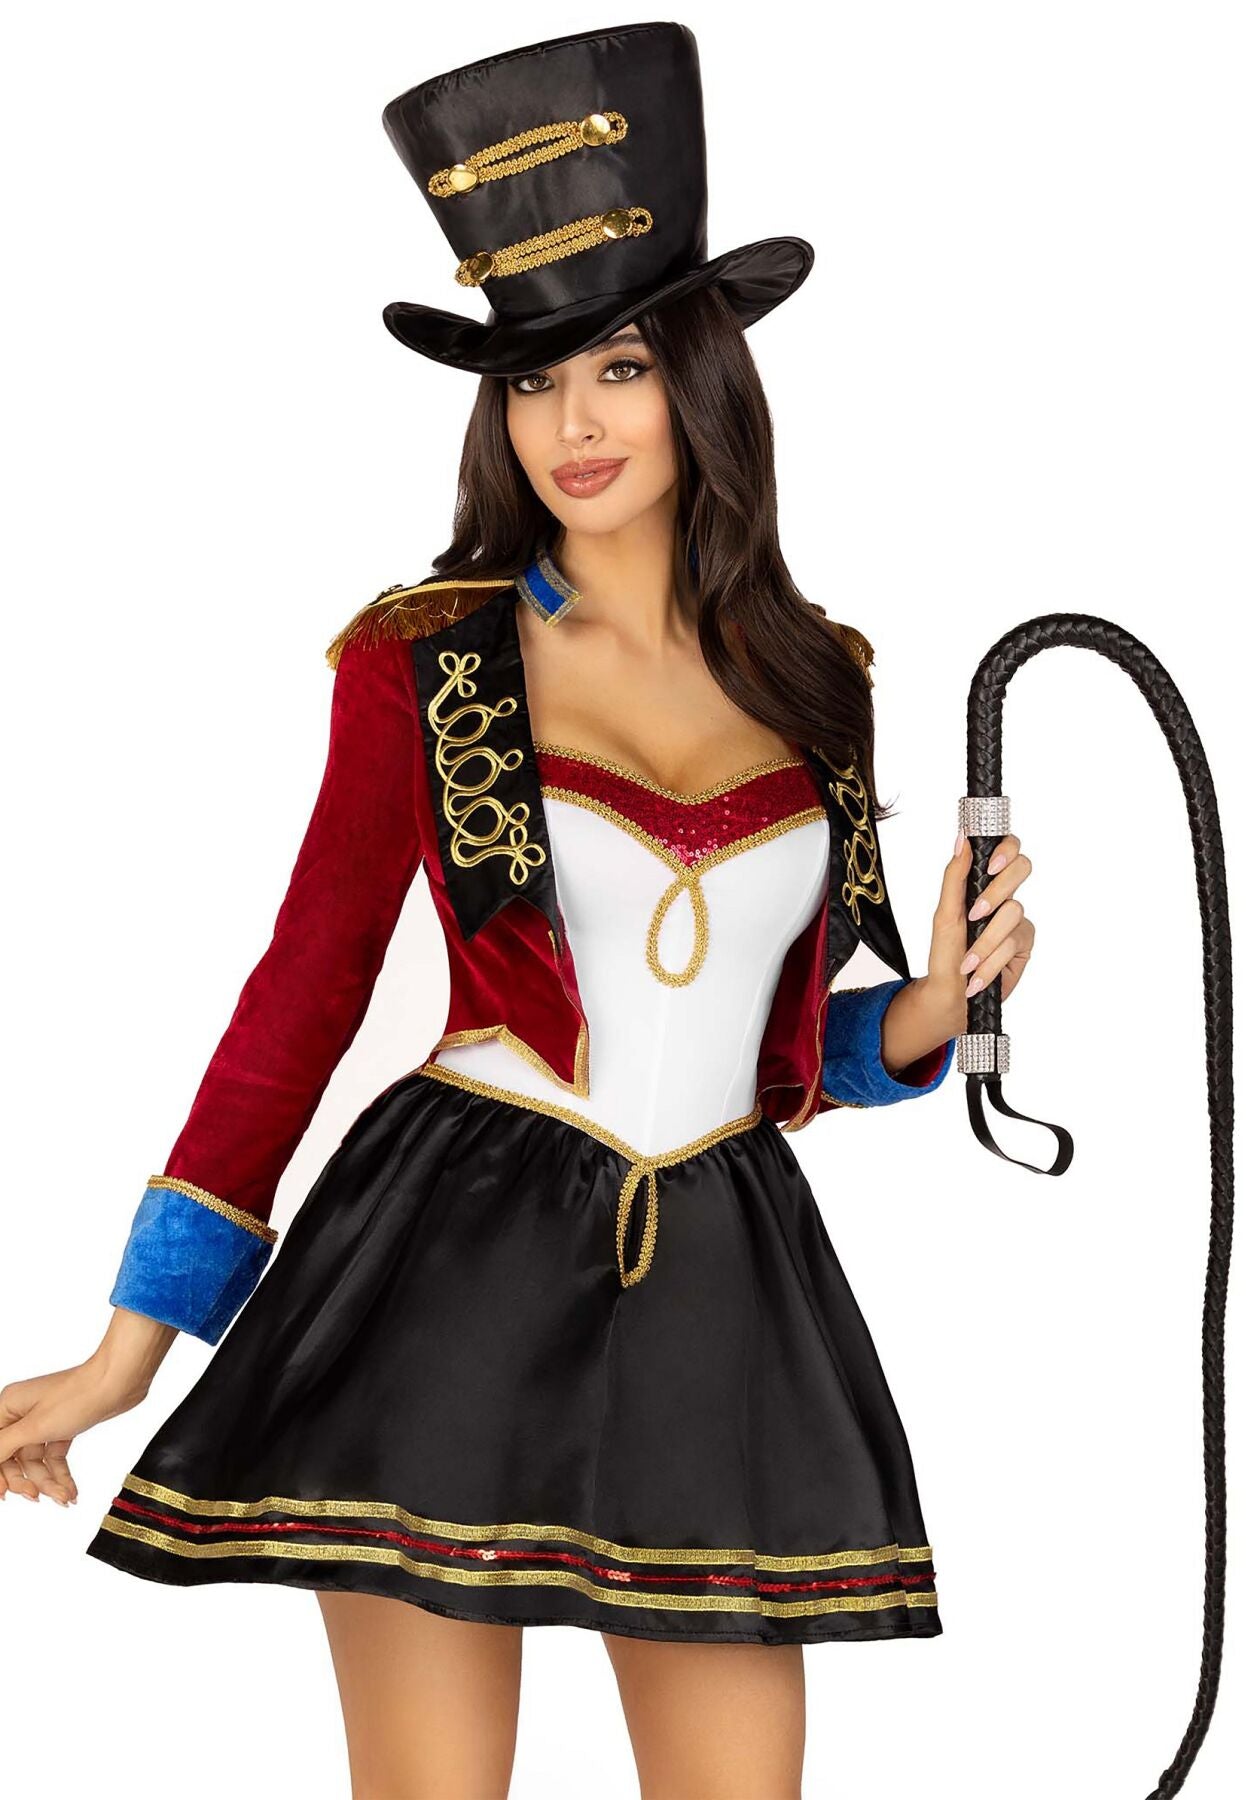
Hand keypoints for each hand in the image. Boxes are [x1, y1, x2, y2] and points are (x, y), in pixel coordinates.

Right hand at [0, 1331, 169, 1505]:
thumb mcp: (34, 1426)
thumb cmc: (77, 1395)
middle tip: (37, 1496)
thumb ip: (4, 1446)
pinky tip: (69, 1491)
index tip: (3, 1495)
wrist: (118, 1383)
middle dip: (25, 1480)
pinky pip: (54, 1458)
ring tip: (64, 1497)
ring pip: (36, 1462)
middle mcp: (23, 1414)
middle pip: (13, 1458)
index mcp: (8, 1406)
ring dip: (48, 1482)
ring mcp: (43, 1422)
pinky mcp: (63, 1428)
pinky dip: (60, 1475)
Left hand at [923, 831, 1035, 1031]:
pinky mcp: (1024, 944)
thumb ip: (955, 877)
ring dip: (985, 941)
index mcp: (983, 883)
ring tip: (967, 962)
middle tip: (975, 914)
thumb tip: (962, 839)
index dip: (1007, 849)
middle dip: (996, 892)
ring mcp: (1017, 920)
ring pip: (1014, 911)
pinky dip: (991, 962)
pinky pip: (1014, 942)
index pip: (1007, 849)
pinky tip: (977, 976)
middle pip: (1022, 868)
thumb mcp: (944, 914)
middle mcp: (1004, 897)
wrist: (951, 995)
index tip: (990, 866)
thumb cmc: (945, 953)